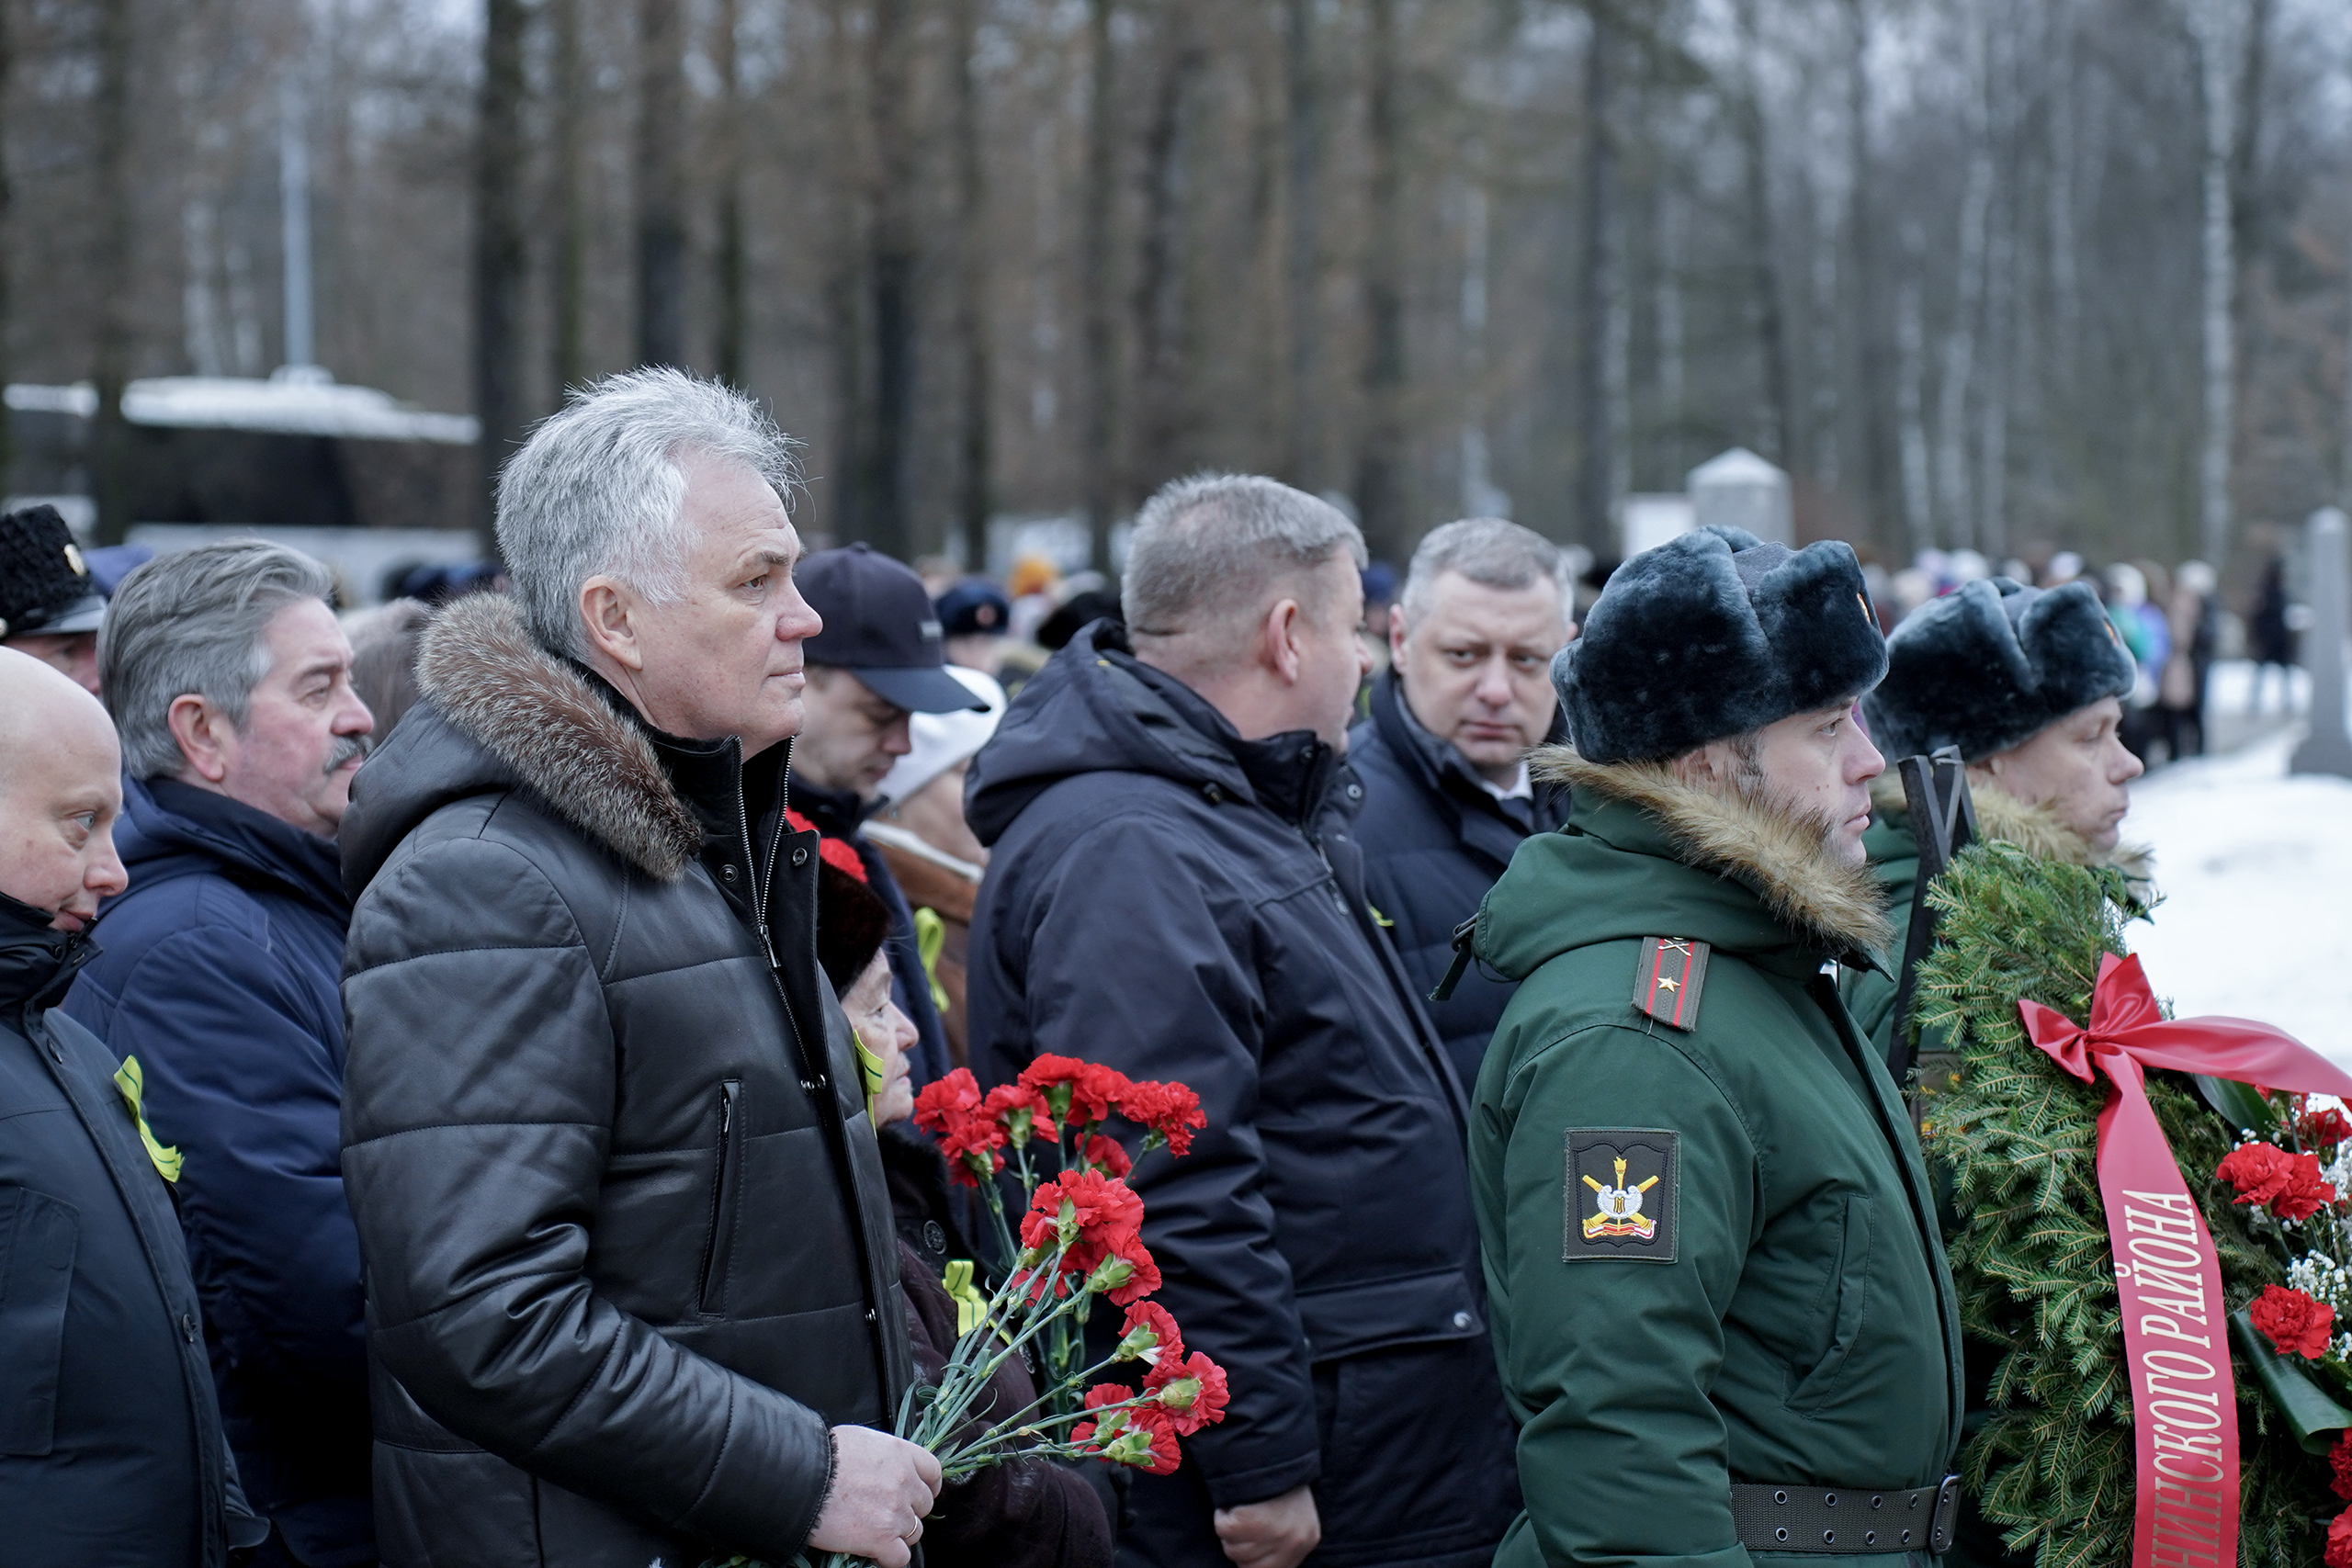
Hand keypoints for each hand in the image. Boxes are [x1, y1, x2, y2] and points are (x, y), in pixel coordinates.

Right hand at [807, 1425, 943, 1567]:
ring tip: (874, 1532)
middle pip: (923, 1505)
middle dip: (908, 1511)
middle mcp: (904, 1481)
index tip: (916, 1493)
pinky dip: (889, 1558)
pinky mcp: (881, 1539)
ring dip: (897, 1535)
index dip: (926, 1486)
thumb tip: (882, 1467)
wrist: (798, 1475)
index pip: (933, 1472)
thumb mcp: (860, 1440)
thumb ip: (883, 1456)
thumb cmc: (821, 1454)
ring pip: (913, 1532)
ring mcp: (895, 1511)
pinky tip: (875, 1553)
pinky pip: (900, 1557)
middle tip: (885, 1513)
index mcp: (901, 1453)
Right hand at [1215, 1482, 1320, 1567]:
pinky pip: (1223, 1529)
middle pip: (1247, 1566)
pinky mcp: (1252, 1521)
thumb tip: (1254, 1564)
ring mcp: (1274, 1534)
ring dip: (1231, 1527)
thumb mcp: (1291, 1515)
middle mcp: (1294, 1541)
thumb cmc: (1278, 1479)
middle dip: (1239, 1545)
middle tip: (1245, 1520)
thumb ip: (1280, 1543)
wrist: (1275, 1448)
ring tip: (1244, 1505)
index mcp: (1308, 1538)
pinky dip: (1222, 1513)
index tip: (1246, 1549)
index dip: (1252, 1562)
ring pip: (1232, 1548)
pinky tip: (1236, 1499)